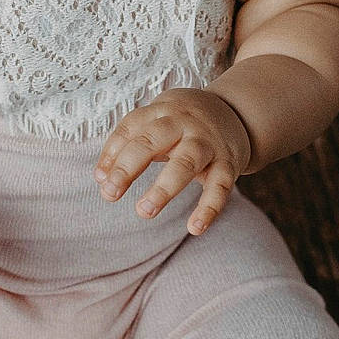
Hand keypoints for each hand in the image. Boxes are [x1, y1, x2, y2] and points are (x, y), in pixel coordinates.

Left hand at [93, 88, 252, 235]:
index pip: (131, 127)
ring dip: (163, 188)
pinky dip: (209, 208)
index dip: (112, 152)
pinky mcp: (228, 162)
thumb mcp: (156, 123)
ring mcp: (207, 142)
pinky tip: (194, 228)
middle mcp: (184, 123)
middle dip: (128, 167)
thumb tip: (101, 177)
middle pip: (152, 141)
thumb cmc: (183, 123)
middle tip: (109, 194)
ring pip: (185, 163)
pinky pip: (220, 186)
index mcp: (161, 112)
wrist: (238, 111)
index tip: (100, 179)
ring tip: (144, 211)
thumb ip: (128, 145)